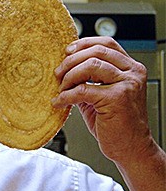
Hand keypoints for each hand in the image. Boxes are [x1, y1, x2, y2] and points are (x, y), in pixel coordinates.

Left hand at [52, 36, 152, 164]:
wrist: (129, 147)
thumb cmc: (115, 123)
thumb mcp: (101, 94)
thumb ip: (88, 79)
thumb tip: (64, 67)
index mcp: (130, 68)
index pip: (106, 43)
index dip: (83, 44)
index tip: (66, 52)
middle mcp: (132, 72)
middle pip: (96, 52)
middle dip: (71, 61)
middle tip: (58, 74)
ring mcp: (126, 84)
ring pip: (90, 66)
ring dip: (69, 77)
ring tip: (61, 89)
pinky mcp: (117, 99)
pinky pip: (83, 90)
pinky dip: (66, 96)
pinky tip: (60, 102)